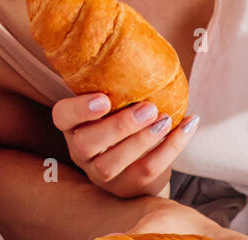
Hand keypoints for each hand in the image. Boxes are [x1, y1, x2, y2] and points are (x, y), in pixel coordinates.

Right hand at [53, 93, 198, 198]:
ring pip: (114, 163)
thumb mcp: (114, 105)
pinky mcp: (129, 187)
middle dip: (119, 125)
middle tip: (148, 108)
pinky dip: (171, 148)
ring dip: (143, 140)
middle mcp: (81, 153)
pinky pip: (148, 170)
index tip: (104, 99)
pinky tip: (186, 126)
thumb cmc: (126, 123)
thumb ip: (116, 86)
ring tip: (165, 119)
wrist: (141, 166)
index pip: (61, 117)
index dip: (79, 110)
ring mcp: (102, 175)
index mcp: (73, 126)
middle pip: (88, 143)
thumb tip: (139, 44)